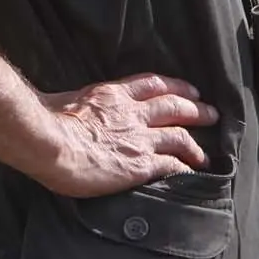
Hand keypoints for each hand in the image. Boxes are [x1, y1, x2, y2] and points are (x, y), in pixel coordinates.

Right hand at [33, 73, 220, 197]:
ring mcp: (139, 139)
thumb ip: (78, 105)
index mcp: (113, 95)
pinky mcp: (140, 165)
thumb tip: (71, 109)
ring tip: (205, 153)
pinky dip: (184, 167)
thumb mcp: (66, 101)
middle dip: (195, 109)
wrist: (49, 142)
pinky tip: (191, 173)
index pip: (152, 85)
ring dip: (195, 144)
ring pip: (179, 136)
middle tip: (211, 113)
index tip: (190, 90)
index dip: (175, 87)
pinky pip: (171, 165)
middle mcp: (132, 114)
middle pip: (174, 107)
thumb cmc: (47, 122)